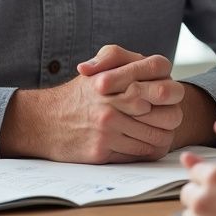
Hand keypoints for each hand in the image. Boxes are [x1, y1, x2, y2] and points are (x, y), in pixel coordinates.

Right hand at [0, 46, 184, 161]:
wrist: (43, 121)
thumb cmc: (79, 93)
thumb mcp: (100, 65)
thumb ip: (127, 60)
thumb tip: (156, 72)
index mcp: (118, 78)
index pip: (165, 88)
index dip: (172, 95)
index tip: (166, 99)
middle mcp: (113, 102)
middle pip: (168, 116)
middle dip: (171, 119)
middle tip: (167, 119)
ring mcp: (108, 128)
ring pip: (157, 138)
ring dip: (162, 138)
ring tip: (157, 133)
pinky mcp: (101, 151)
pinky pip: (139, 154)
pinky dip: (146, 151)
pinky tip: (143, 144)